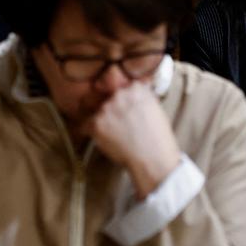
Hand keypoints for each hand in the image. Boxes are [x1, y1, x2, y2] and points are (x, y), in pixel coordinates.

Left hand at [79, 81, 181, 197]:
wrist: (152, 158)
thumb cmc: (158, 138)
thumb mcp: (156, 109)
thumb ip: (142, 97)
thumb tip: (135, 93)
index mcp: (136, 89)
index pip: (123, 87)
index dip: (123, 100)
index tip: (123, 108)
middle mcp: (119, 95)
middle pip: (109, 99)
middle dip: (112, 110)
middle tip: (121, 125)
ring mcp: (106, 109)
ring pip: (98, 112)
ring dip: (103, 121)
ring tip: (116, 135)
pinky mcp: (96, 124)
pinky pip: (86, 125)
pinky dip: (92, 132)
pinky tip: (105, 140)